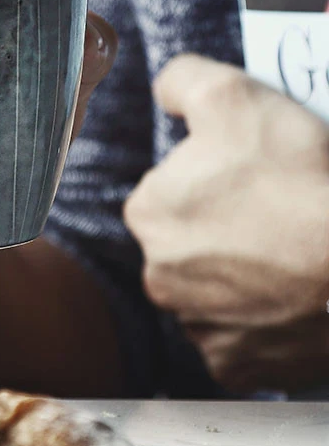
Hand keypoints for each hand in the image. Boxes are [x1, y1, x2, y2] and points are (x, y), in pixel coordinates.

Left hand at [125, 54, 328, 393]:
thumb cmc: (297, 180)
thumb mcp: (233, 97)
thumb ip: (183, 81)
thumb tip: (165, 90)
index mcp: (149, 213)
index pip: (171, 188)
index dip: (212, 177)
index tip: (251, 178)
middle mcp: (158, 274)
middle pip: (189, 239)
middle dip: (222, 226)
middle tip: (275, 215)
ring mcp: (196, 325)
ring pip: (213, 287)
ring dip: (240, 274)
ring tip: (288, 256)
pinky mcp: (234, 364)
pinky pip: (239, 337)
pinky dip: (259, 321)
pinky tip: (288, 298)